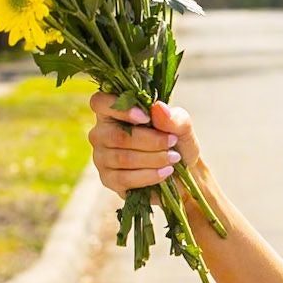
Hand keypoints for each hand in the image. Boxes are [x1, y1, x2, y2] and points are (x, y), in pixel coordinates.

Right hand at [87, 91, 203, 196]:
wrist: (182, 172)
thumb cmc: (175, 142)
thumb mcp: (182, 126)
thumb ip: (172, 117)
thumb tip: (158, 108)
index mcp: (113, 111)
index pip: (100, 102)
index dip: (120, 109)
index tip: (146, 118)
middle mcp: (101, 133)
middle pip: (117, 136)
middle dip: (150, 140)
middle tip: (172, 141)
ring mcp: (101, 157)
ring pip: (123, 158)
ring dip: (153, 158)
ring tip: (173, 157)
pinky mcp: (108, 179)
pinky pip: (124, 178)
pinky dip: (149, 175)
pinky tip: (165, 172)